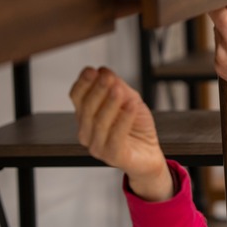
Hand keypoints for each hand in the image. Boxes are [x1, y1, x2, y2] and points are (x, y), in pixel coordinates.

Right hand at [69, 66, 172, 200]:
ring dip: (109, 104)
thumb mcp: (130, 100)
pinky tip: (131, 107)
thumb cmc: (136, 127)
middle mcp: (87, 132)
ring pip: (99, 123)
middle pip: (86, 108)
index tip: (92, 70)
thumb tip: (103, 71)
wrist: (149, 153)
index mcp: (87, 116)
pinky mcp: (113, 156)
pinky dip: (123, 120)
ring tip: (119, 90)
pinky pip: (115, 137)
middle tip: (107, 77)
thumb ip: (118, 86)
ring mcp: (98, 146)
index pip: (77, 97)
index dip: (83, 83)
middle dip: (96, 90)